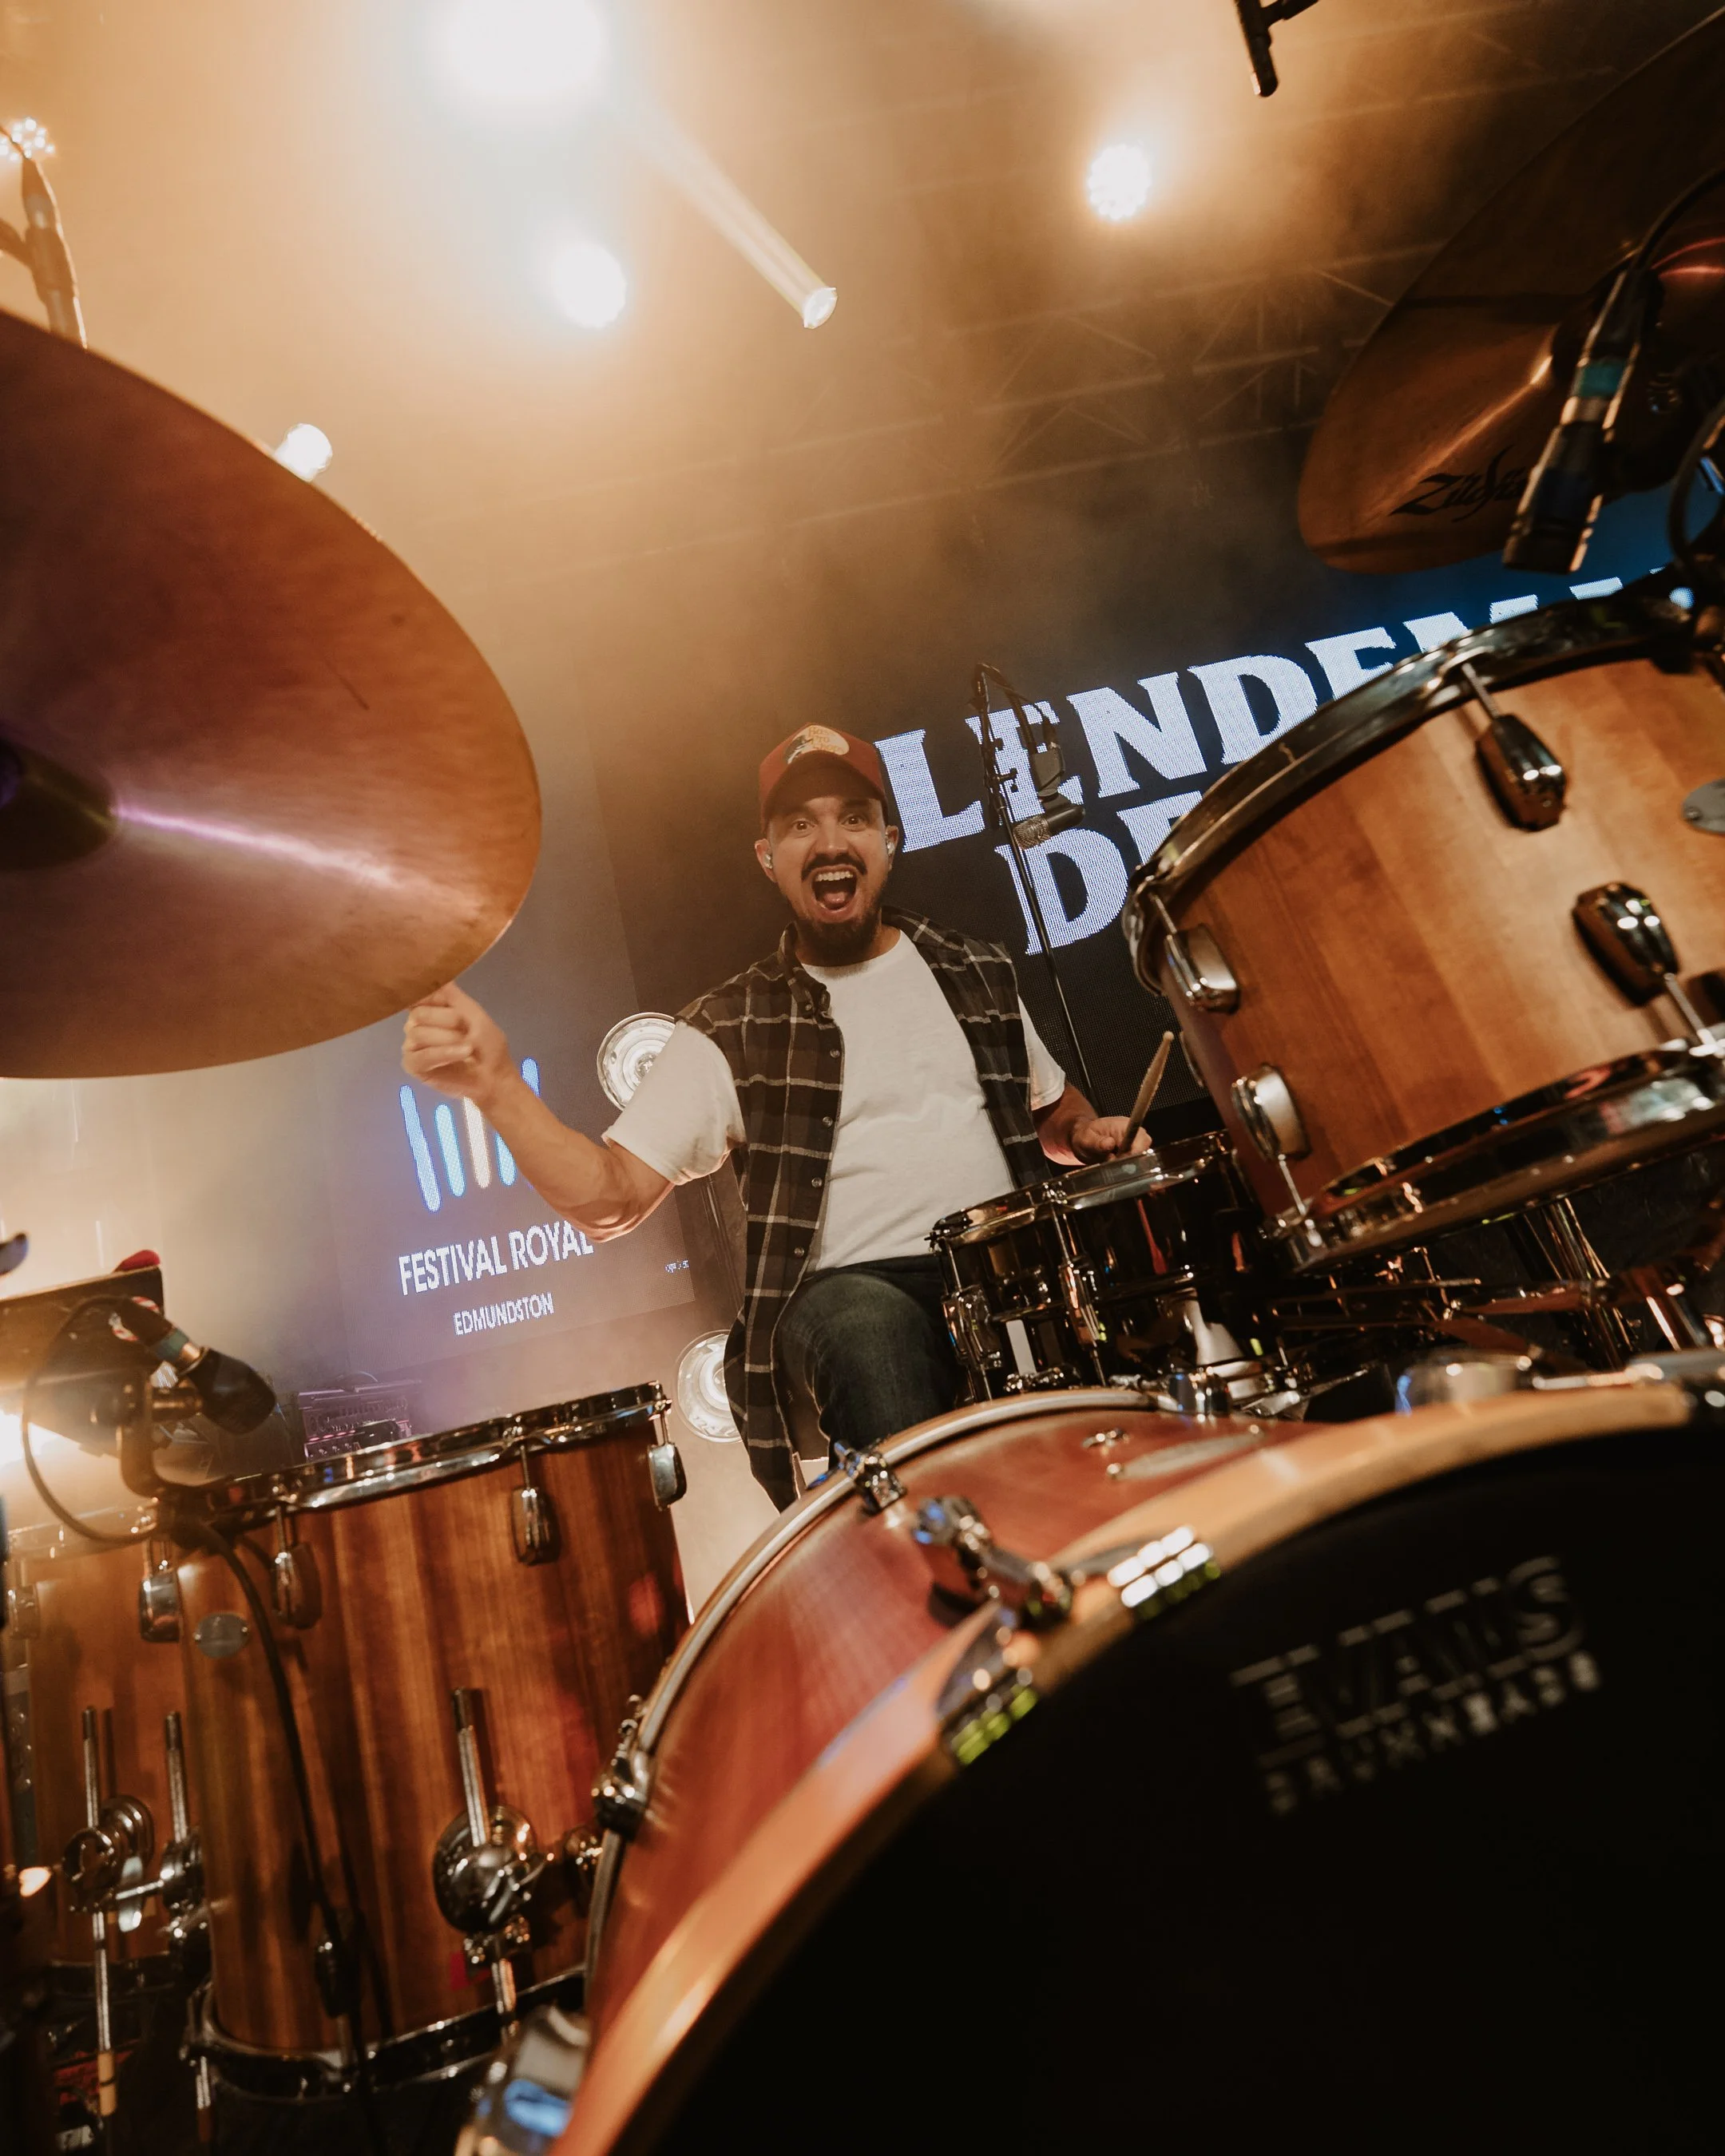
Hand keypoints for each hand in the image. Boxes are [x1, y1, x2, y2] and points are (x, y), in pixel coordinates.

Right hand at [401, 983, 513, 1107]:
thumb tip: (434, 973)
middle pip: (419, 1014)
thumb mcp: (473, 1013)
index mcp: (430, 1009)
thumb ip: (451, 995)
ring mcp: (412, 1046)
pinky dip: (443, 1053)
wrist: (494, 1075)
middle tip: (468, 1031)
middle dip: (448, 1021)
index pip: (417, 995)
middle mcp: (416, 1024)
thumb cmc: (486, 1045)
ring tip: (469, 1047)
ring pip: (418, 1034)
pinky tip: (461, 1054)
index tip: (445, 1001)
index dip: (428, 996)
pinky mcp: (414, 1066)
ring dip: (449, 1039)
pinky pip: (421, 1056)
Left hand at [1071, 1115, 1151, 1162]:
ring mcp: (1132, 1147)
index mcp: (1125, 1126)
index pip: (1142, 1138)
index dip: (1137, 1151)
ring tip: (1108, 1163)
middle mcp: (1133, 1136)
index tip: (1123, 1159)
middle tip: (1111, 1163)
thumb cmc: (1085, 1136)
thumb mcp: (1086, 1138)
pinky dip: (1123, 1170)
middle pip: (1144, 1152)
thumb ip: (1097, 1142)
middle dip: (1129, 1162)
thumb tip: (1109, 1143)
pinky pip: (1132, 1167)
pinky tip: (1111, 1167)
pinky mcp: (1130, 1157)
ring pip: (1139, 1162)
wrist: (1082, 1140)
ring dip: (1125, 1167)